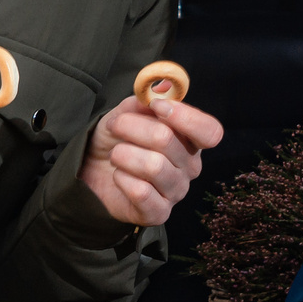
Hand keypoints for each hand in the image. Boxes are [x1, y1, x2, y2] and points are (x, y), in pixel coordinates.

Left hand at [76, 88, 224, 227]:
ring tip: (115, 154)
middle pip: (168, 140)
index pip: (210, 131)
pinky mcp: (158, 213)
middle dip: (132, 126)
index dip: (185, 117)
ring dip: (124, 154)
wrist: (92, 170)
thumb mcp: (127, 112)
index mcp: (191, 140)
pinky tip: (118, 176)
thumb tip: (162, 88)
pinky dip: (122, 179)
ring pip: (154, 166)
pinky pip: (141, 192)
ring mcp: (176, 191)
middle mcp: (190, 167)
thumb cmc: (117, 139)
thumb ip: (144, 100)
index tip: (157, 106)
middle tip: (115, 125)